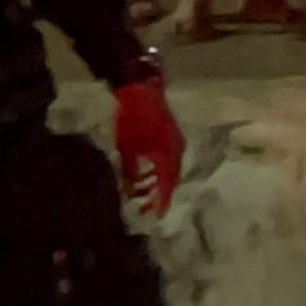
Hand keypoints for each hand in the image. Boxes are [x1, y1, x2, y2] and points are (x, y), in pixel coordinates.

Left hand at [112, 78, 182, 215]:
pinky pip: (168, 160)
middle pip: (171, 180)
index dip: (162, 202)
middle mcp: (178, 152)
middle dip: (159, 194)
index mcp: (169, 156)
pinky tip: (146, 173)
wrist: (141, 89)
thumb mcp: (128, 147)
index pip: (168, 186)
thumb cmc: (132, 118)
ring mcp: (176, 143)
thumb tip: (130, 191)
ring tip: (143, 191)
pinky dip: (158, 170)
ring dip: (158, 182)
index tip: (155, 216)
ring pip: (170, 170)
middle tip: (146, 207)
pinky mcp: (171, 136)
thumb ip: (131, 170)